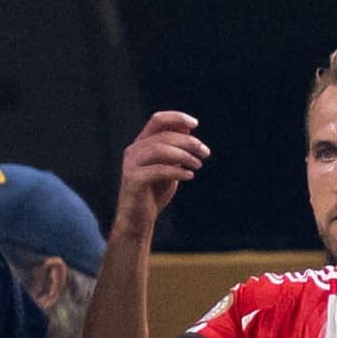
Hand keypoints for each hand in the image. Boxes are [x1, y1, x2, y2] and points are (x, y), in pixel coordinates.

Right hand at [113, 111, 209, 233]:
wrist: (138, 220)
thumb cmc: (154, 193)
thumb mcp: (169, 167)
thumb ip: (175, 149)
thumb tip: (187, 128)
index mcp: (141, 144)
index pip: (158, 120)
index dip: (177, 117)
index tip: (195, 124)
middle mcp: (133, 150)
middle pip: (164, 135)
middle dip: (188, 142)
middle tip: (205, 152)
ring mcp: (131, 164)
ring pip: (160, 149)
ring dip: (184, 155)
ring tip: (198, 164)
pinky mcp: (133, 180)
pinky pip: (159, 170)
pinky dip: (177, 171)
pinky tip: (190, 175)